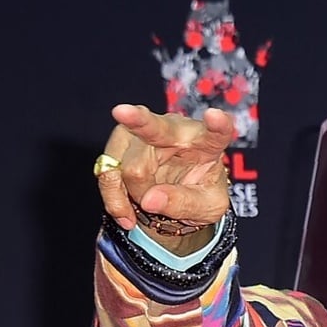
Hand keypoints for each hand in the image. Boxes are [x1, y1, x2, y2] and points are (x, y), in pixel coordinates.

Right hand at [97, 105, 234, 238]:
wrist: (179, 198)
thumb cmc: (200, 195)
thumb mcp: (206, 207)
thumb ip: (184, 203)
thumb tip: (149, 199)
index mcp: (208, 142)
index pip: (218, 131)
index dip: (217, 124)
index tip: (214, 115)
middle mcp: (175, 129)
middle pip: (153, 129)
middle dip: (137, 121)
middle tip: (121, 112)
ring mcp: (144, 133)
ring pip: (126, 164)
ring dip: (132, 193)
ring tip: (146, 208)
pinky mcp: (121, 144)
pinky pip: (107, 172)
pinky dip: (114, 198)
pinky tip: (126, 214)